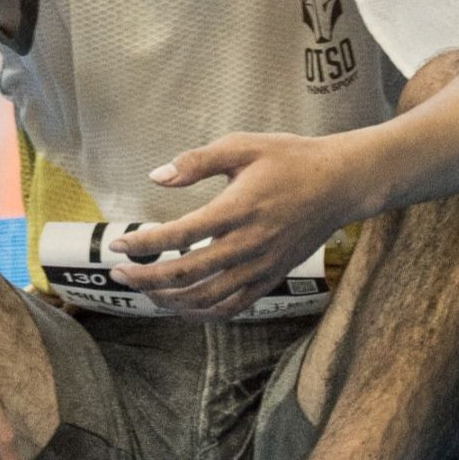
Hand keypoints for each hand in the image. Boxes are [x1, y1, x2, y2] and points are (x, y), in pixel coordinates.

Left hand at [108, 132, 374, 319]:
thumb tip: (157, 177)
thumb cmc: (290, 159)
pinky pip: (234, 306)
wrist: (341, 183)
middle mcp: (247, 244)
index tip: (118, 245)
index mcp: (236, 209)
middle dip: (146, 278)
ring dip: (170, 300)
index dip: (143, 244)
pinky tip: (184, 307)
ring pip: (207, 298)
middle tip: (119, 275)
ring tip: (146, 292)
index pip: (178, 235)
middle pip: (186, 274)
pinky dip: (204, 313)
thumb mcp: (243, 146)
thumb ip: (197, 161)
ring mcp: (261, 266)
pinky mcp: (272, 277)